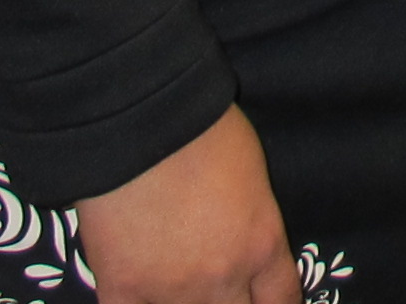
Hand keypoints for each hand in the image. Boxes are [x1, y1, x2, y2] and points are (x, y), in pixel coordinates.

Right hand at [75, 107, 299, 303]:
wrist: (140, 119)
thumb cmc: (202, 126)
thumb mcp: (251, 170)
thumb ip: (251, 217)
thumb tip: (239, 231)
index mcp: (262, 243)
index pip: (282, 298)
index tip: (265, 301)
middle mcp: (223, 277)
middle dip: (233, 303)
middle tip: (219, 285)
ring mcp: (172, 290)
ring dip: (186, 302)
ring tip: (177, 279)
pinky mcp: (123, 289)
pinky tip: (139, 294)